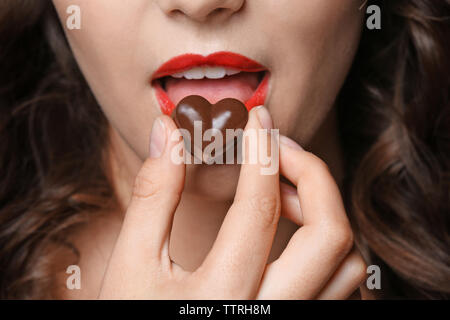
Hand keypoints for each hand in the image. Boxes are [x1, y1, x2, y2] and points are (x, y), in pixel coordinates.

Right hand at [98, 106, 366, 298]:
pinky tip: (294, 234)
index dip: (259, 152)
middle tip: (280, 150)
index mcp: (222, 298)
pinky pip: (341, 288)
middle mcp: (270, 316)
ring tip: (285, 191)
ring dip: (324, 212)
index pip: (259, 209)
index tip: (256, 120)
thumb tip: (169, 133)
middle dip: (312, 176)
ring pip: (346, 264)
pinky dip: (328, 249)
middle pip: (329, 235)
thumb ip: (153, 196)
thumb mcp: (131, 265)